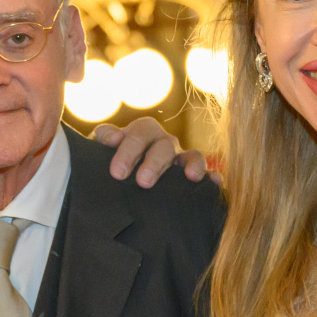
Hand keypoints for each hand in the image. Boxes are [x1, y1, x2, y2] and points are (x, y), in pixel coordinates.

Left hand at [93, 117, 210, 186]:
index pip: (139, 134)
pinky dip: (213, 177)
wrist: (120, 179)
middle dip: (154, 163)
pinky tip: (215, 184)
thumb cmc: (110, 161)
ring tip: (191, 177)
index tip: (117, 172)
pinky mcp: (193, 176)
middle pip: (164, 146)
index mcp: (142, 132)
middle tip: (143, 182)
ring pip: (192, 156)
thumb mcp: (100, 148)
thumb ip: (103, 138)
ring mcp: (181, 159)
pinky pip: (208, 174)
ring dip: (192, 165)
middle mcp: (164, 142)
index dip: (129, 150)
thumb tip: (112, 138)